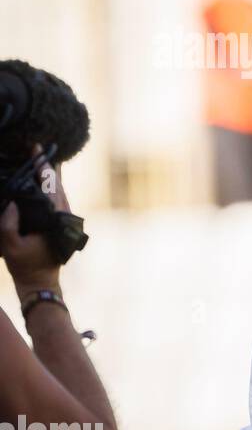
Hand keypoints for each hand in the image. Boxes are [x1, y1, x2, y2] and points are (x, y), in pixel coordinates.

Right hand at [0, 148, 66, 294]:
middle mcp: (63, 215)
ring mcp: (64, 218)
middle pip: (57, 184)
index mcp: (55, 217)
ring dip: (49, 176)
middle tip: (36, 148)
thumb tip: (12, 202)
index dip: (43, 167)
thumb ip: (8, 223)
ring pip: (58, 191)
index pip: (50, 186)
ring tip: (38, 159)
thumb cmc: (25, 264)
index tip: (38, 149)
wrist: (40, 282)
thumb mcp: (10, 244)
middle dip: (47, 166)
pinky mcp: (60, 223)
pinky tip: (39, 181)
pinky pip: (55, 199)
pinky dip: (48, 187)